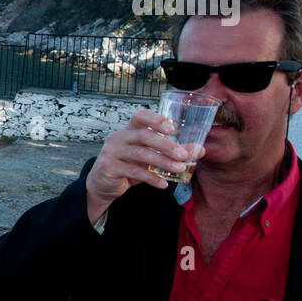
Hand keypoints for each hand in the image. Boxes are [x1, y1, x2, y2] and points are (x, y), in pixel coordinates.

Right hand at [84, 109, 200, 221]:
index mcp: (129, 130)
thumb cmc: (128, 166)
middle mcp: (118, 138)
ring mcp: (112, 152)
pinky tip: (163, 183)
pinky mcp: (109, 168)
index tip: (172, 129)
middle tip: (183, 155)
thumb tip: (199, 150)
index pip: (140, 116)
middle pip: (143, 136)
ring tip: (178, 169)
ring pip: (140, 154)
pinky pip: (133, 172)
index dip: (155, 120)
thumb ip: (171, 152)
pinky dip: (151, 178)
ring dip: (162, 162)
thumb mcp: (149, 158)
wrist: (102, 183)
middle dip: (166, 145)